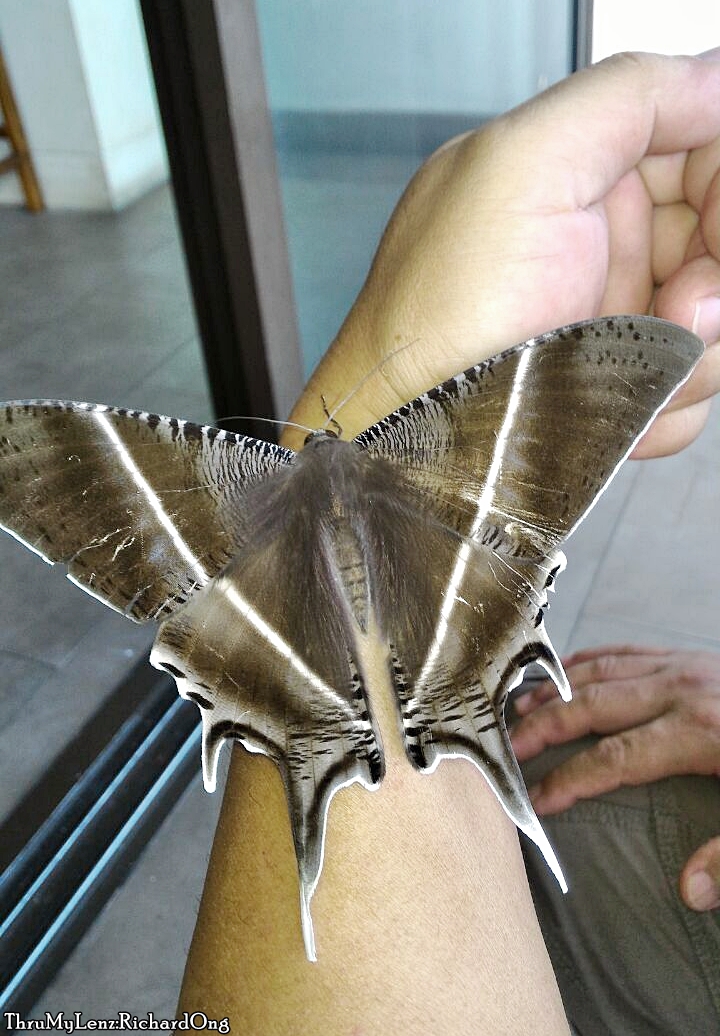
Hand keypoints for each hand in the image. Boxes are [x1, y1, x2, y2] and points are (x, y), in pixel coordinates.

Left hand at [288, 51, 719, 457]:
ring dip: (694, 348)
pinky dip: (669, 402)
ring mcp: (606, 316)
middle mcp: (595, 240)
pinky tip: (616, 404)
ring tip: (627, 361)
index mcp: (573, 171)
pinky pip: (688, 387)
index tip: (716, 226)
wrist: (409, 438)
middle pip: (715, 233)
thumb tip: (714, 78)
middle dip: (713, 274)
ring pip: (713, 317)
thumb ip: (625, 97)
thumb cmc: (438, 319)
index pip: (699, 142)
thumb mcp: (518, 166)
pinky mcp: (611, 385)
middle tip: (681, 306)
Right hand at [511, 644, 719, 910]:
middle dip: (544, 727)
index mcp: (698, 731)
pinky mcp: (689, 656)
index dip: (570, 780)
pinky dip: (588, 660)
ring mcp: (683, 666)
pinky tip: (566, 672)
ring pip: (601, 672)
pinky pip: (625, 651)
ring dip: (557, 689)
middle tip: (505, 747)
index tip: (538, 801)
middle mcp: (680, 690)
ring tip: (520, 709)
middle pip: (592, 706)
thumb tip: (690, 893)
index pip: (613, 758)